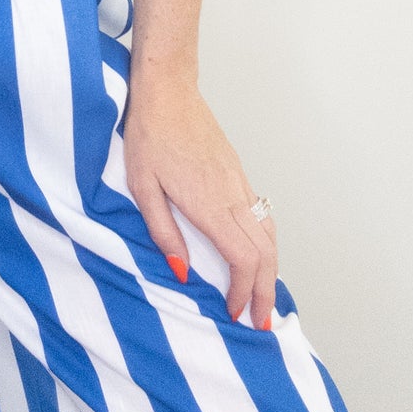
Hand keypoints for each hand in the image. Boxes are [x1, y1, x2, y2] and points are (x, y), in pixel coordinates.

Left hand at [122, 69, 276, 328]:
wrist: (167, 90)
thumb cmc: (149, 135)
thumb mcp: (143, 187)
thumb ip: (163, 232)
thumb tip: (181, 272)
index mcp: (210, 204)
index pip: (243, 259)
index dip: (244, 292)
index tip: (235, 314)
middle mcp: (233, 195)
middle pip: (266, 252)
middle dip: (266, 291)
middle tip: (261, 321)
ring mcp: (239, 182)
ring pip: (269, 233)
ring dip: (270, 269)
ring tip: (262, 296)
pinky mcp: (237, 172)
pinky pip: (262, 216)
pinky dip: (265, 244)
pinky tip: (255, 256)